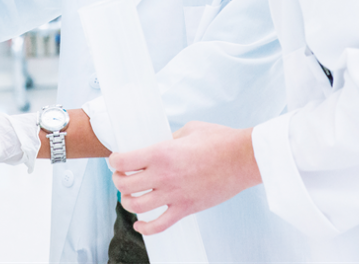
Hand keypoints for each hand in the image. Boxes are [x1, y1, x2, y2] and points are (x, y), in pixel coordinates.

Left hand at [110, 121, 261, 234]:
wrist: (244, 158)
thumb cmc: (220, 140)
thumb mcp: (189, 130)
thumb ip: (169, 139)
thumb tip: (159, 145)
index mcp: (161, 152)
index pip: (123, 160)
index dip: (114, 160)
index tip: (116, 160)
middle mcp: (163, 176)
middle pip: (124, 185)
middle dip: (118, 180)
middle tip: (122, 175)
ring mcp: (174, 195)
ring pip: (136, 206)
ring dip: (127, 201)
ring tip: (130, 195)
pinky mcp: (186, 209)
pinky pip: (159, 226)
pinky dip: (145, 228)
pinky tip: (139, 224)